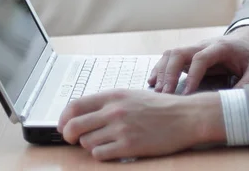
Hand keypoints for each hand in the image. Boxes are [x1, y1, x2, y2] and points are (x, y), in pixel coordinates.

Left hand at [57, 89, 225, 160]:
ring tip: (106, 141)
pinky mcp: (128, 146)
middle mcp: (114, 110)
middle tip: (74, 139)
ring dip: (91, 144)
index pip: (75, 105)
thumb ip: (108, 103)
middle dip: (69, 135)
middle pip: (74, 126)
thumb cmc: (161, 107)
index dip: (64, 118)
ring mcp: (120, 128)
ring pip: (86, 142)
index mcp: (114, 95)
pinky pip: (100, 154)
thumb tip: (82, 114)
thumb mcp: (132, 95)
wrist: (185, 117)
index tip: (64, 125)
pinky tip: (113, 149)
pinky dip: (102, 154)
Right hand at [148, 26, 248, 93]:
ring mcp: (193, 49)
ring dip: (162, 71)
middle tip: (165, 94)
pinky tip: (153, 83)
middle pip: (180, 52)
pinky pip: (169, 58)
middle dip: (170, 72)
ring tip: (158, 92)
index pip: (201, 57)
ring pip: (171, 54)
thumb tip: (234, 100)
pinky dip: (159, 69)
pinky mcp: (188, 55)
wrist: (244, 40)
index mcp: (220, 47)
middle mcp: (203, 45)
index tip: (187, 93)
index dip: (192, 74)